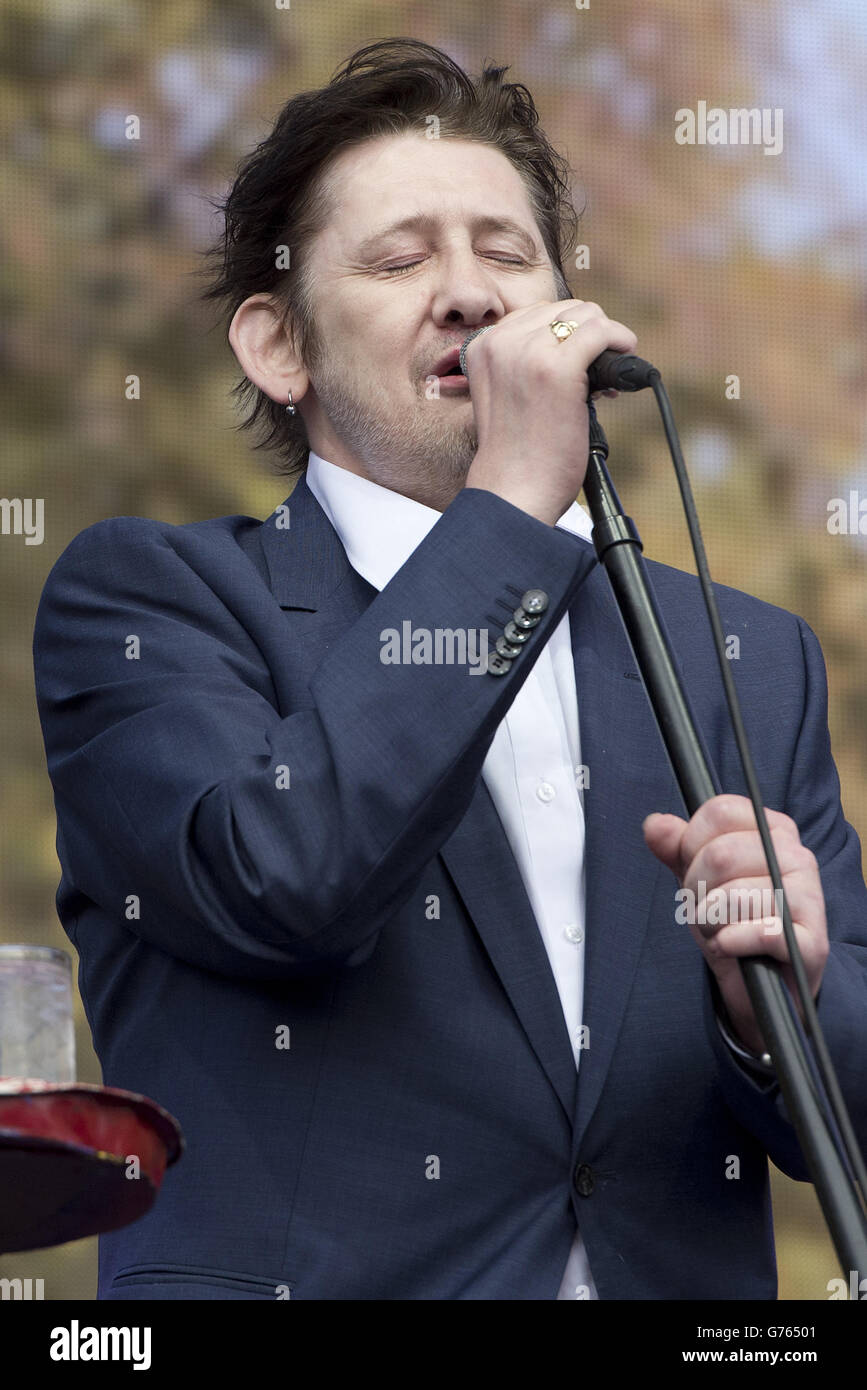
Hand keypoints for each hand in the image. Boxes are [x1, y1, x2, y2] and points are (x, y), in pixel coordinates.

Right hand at [462, 299, 637, 525]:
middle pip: (564, 308)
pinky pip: (601, 333)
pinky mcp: (558, 369)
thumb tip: (578, 341)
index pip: (538, 314)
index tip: (579, 361)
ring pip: (586, 315)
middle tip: (598, 370)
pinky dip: (620, 340)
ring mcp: (528, 353)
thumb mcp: (506, 394)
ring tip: (608, 373)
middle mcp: (502, 342)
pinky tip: (626, 354)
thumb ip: (525, 362)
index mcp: (483, 346)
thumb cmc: (516, 454)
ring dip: (606, 338)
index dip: (566, 334)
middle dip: (588, 334)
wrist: (513, 490)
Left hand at [642, 794, 828, 1053]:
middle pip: (721, 854)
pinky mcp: (812, 941)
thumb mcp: (698, 879)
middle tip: (705, 909)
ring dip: (711, 922)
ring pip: (734, 896)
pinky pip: (760, 933)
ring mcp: (808, 898)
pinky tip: (731, 947)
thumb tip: (654, 824)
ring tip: (721, 931)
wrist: (764, 984)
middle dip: (696, 889)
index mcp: (773, 830)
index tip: (692, 868)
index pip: (720, 812)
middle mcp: (797, 856)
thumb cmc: (732, 921)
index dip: (691, 844)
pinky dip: (731, 943)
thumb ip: (675, 849)